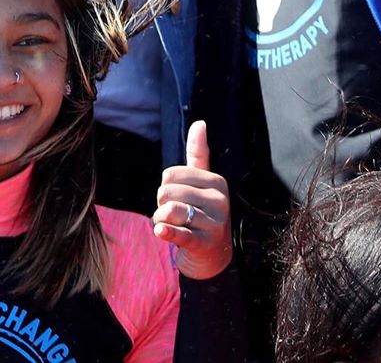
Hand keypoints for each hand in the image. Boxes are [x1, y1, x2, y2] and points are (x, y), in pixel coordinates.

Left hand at [153, 120, 231, 279]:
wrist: (214, 258)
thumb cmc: (202, 213)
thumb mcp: (202, 183)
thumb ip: (199, 154)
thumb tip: (200, 122)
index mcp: (217, 182)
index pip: (171, 174)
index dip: (166, 187)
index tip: (179, 198)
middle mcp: (219, 201)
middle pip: (167, 192)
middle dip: (161, 205)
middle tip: (172, 215)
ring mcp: (214, 224)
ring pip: (169, 211)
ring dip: (160, 220)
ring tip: (169, 225)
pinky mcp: (205, 244)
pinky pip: (178, 233)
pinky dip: (165, 231)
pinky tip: (160, 232)